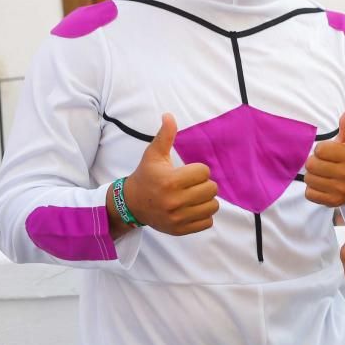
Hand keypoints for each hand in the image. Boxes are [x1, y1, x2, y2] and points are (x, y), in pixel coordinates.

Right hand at [121, 114, 218, 235]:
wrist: (131, 204)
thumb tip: (168, 115)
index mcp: (170, 181)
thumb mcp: (153, 155)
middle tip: (191, 184)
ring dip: (206, 200)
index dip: (198, 170)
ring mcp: (177, 218)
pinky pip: (207, 222)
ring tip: (193, 196)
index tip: (187, 172)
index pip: (204, 172)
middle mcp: (174, 201)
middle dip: (204, 184)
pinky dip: (204, 215)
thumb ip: (165, 135)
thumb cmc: (146, 176)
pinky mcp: (180, 230)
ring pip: (212, 206)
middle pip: (211, 189)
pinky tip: (192, 208)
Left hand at [304, 110, 344, 207]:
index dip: (321, 149)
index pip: (319, 149)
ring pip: (309, 179)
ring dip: (313, 176)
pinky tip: (323, 185)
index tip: (329, 152)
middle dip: (315, 162)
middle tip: (324, 164)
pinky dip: (313, 189)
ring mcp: (342, 190)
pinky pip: (310, 193)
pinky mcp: (334, 202)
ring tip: (324, 174)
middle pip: (311, 164)